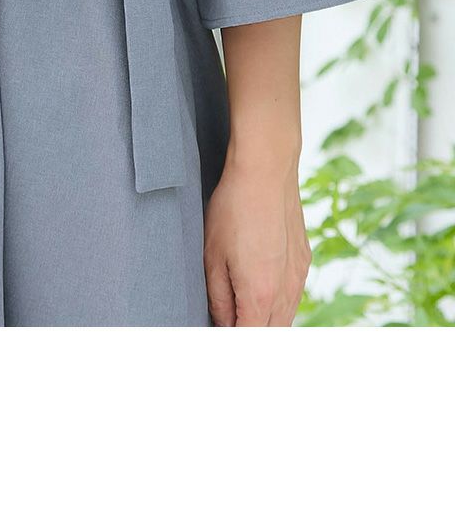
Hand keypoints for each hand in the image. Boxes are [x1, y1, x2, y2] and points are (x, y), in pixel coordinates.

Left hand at [203, 152, 310, 326]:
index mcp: (260, 295)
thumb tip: (222, 325)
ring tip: (239, 313)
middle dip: (249, 336)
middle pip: (271, 335)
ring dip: (263, 323)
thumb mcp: (212, 257)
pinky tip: (258, 290)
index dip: (231, 343)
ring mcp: (299, 276)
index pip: (250, 340)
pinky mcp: (304, 261)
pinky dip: (276, 304)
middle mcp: (286, 291)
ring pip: (285, 318)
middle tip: (225, 327)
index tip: (218, 338)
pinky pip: (292, 296)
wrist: (266, 172)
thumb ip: (219, 299)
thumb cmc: (232, 210)